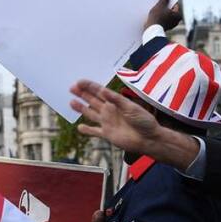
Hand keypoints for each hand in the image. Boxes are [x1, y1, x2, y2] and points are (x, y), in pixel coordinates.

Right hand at [70, 80, 199, 170]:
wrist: (149, 139)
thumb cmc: (144, 121)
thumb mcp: (131, 107)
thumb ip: (116, 100)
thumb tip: (102, 91)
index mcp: (115, 102)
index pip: (100, 92)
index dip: (89, 86)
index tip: (79, 81)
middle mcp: (110, 111)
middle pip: (93, 100)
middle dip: (82, 94)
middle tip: (71, 87)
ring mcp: (107, 122)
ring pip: (91, 114)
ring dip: (81, 108)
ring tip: (71, 102)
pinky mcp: (107, 134)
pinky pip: (95, 132)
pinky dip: (87, 130)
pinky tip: (80, 128)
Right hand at [144, 0, 182, 31]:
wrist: (151, 31)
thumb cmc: (158, 18)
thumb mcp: (160, 5)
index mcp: (178, 16)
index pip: (175, 4)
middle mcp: (175, 21)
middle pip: (170, 9)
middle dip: (165, 4)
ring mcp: (169, 25)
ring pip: (166, 14)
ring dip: (161, 10)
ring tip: (155, 6)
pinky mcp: (163, 28)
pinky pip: (162, 19)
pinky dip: (159, 16)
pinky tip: (154, 13)